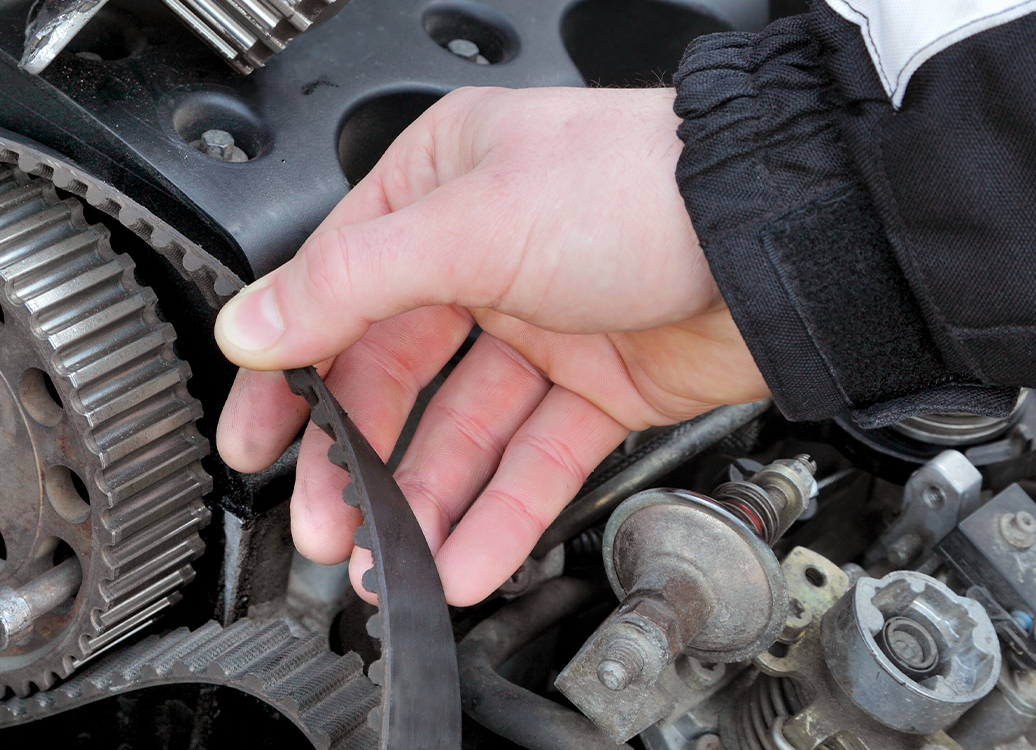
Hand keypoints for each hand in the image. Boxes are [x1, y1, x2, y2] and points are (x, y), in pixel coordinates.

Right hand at [213, 86, 768, 605]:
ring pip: (460, 432)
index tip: (254, 439)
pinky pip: (530, 461)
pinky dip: (498, 514)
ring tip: (394, 561)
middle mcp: (481, 253)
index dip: (288, 372)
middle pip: (393, 376)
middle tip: (325, 525)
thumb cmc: (640, 185)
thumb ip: (348, 284)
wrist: (781, 235)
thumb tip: (253, 324)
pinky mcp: (597, 386)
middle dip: (356, 459)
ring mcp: (541, 324)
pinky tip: (466, 558)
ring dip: (424, 503)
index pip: (333, 290)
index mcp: (436, 187)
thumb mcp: (469, 222)